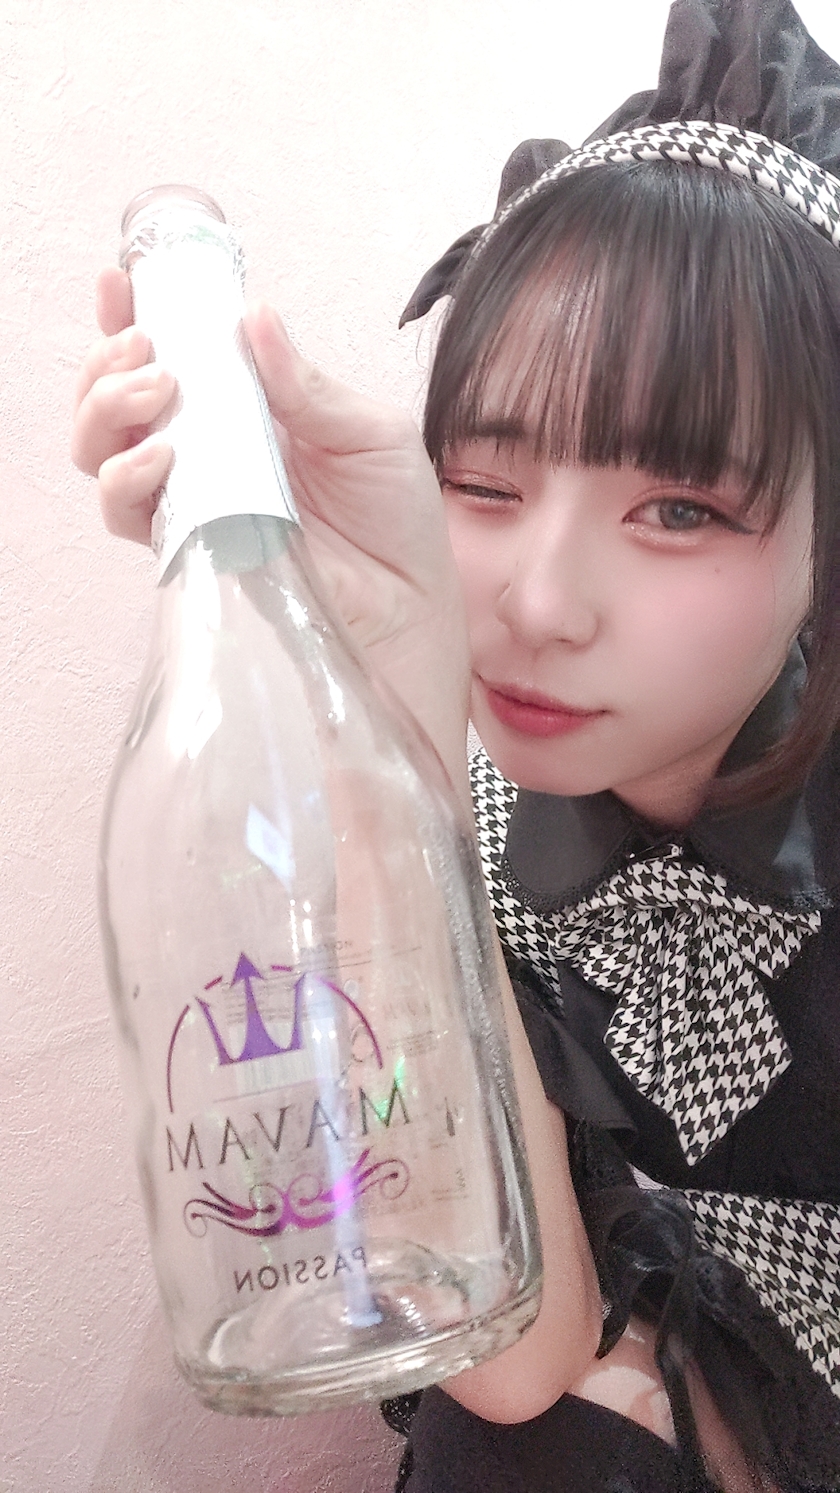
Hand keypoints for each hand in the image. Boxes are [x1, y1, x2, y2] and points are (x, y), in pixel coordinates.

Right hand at [72, 269, 470, 796]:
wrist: (408, 603)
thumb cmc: (397, 517)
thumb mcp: (370, 430)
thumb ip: (307, 384)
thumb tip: (253, 316)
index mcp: (247, 407)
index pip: (172, 354)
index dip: (133, 317)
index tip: (121, 282)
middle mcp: (207, 451)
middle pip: (115, 400)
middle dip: (110, 365)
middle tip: (147, 352)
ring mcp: (193, 502)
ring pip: (102, 452)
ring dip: (108, 412)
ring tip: (156, 394)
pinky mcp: (190, 551)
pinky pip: (128, 514)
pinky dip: (126, 479)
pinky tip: (162, 459)